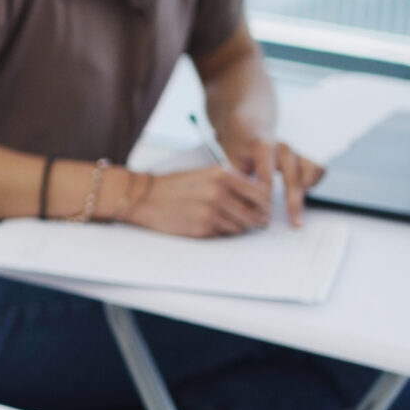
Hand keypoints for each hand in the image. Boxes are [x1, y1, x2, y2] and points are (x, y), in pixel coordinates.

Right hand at [122, 165, 270, 235]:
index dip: (266, 203)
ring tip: (223, 220)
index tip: (264, 208)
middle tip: (255, 221)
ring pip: (241, 226)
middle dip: (257, 219)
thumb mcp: (205, 174)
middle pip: (255, 213)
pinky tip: (209, 224)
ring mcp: (211, 210)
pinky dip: (221, 231)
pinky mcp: (202, 227)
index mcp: (222, 174)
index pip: (260, 192)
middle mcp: (220, 191)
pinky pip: (224, 234)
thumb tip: (257, 200)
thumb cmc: (174, 185)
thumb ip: (231, 183)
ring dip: (238, 226)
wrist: (144, 196)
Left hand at [220, 134, 324, 226]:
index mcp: (262, 148)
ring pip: (310, 173)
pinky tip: (302, 194)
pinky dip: (313, 183)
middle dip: (294, 203)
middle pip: (294, 179)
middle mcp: (282, 148)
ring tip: (297, 211)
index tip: (265, 218)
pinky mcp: (303, 155)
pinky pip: (318, 170)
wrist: (249, 127)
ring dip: (305, 193)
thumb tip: (245, 212)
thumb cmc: (238, 148)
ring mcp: (295, 151)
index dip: (266, 202)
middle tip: (295, 223)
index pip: (267, 180)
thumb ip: (238, 185)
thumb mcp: (230, 162)